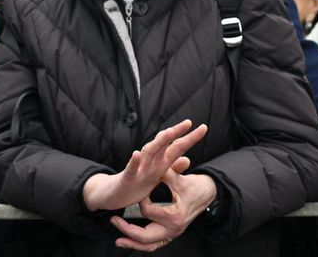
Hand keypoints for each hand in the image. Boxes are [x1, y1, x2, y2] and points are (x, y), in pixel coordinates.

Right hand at [82, 120, 207, 211]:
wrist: (114, 194)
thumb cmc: (137, 183)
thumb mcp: (158, 178)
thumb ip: (172, 168)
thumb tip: (188, 159)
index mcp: (160, 162)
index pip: (176, 147)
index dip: (189, 138)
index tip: (203, 128)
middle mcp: (150, 161)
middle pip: (164, 144)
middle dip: (175, 133)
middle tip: (188, 123)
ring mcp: (138, 168)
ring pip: (149, 152)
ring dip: (158, 142)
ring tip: (169, 132)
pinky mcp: (126, 178)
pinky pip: (131, 169)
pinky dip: (134, 162)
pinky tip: (137, 154)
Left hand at [109, 169, 216, 251]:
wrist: (208, 193)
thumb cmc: (194, 185)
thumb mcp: (179, 179)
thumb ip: (163, 173)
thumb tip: (147, 163)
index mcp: (174, 216)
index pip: (147, 212)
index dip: (140, 200)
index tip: (139, 191)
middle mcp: (173, 229)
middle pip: (145, 237)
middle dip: (127, 231)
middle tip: (113, 220)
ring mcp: (173, 234)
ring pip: (149, 245)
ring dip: (132, 243)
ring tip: (118, 241)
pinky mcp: (171, 234)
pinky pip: (154, 244)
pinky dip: (142, 244)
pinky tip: (131, 241)